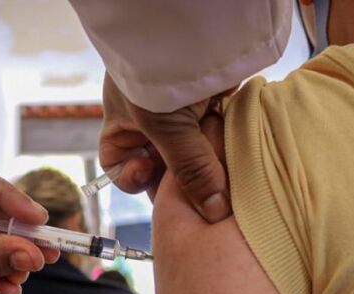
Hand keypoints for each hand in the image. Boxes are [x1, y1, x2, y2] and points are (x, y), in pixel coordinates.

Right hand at [99, 73, 231, 222]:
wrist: (183, 21)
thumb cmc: (154, 72)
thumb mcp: (167, 128)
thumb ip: (191, 171)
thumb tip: (214, 212)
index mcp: (123, 123)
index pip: (120, 164)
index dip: (134, 178)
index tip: (152, 173)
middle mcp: (149, 117)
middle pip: (162, 161)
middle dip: (179, 173)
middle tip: (197, 180)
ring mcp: (180, 107)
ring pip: (194, 146)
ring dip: (208, 155)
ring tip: (219, 158)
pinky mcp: (211, 96)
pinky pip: (218, 127)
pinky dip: (226, 137)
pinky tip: (234, 141)